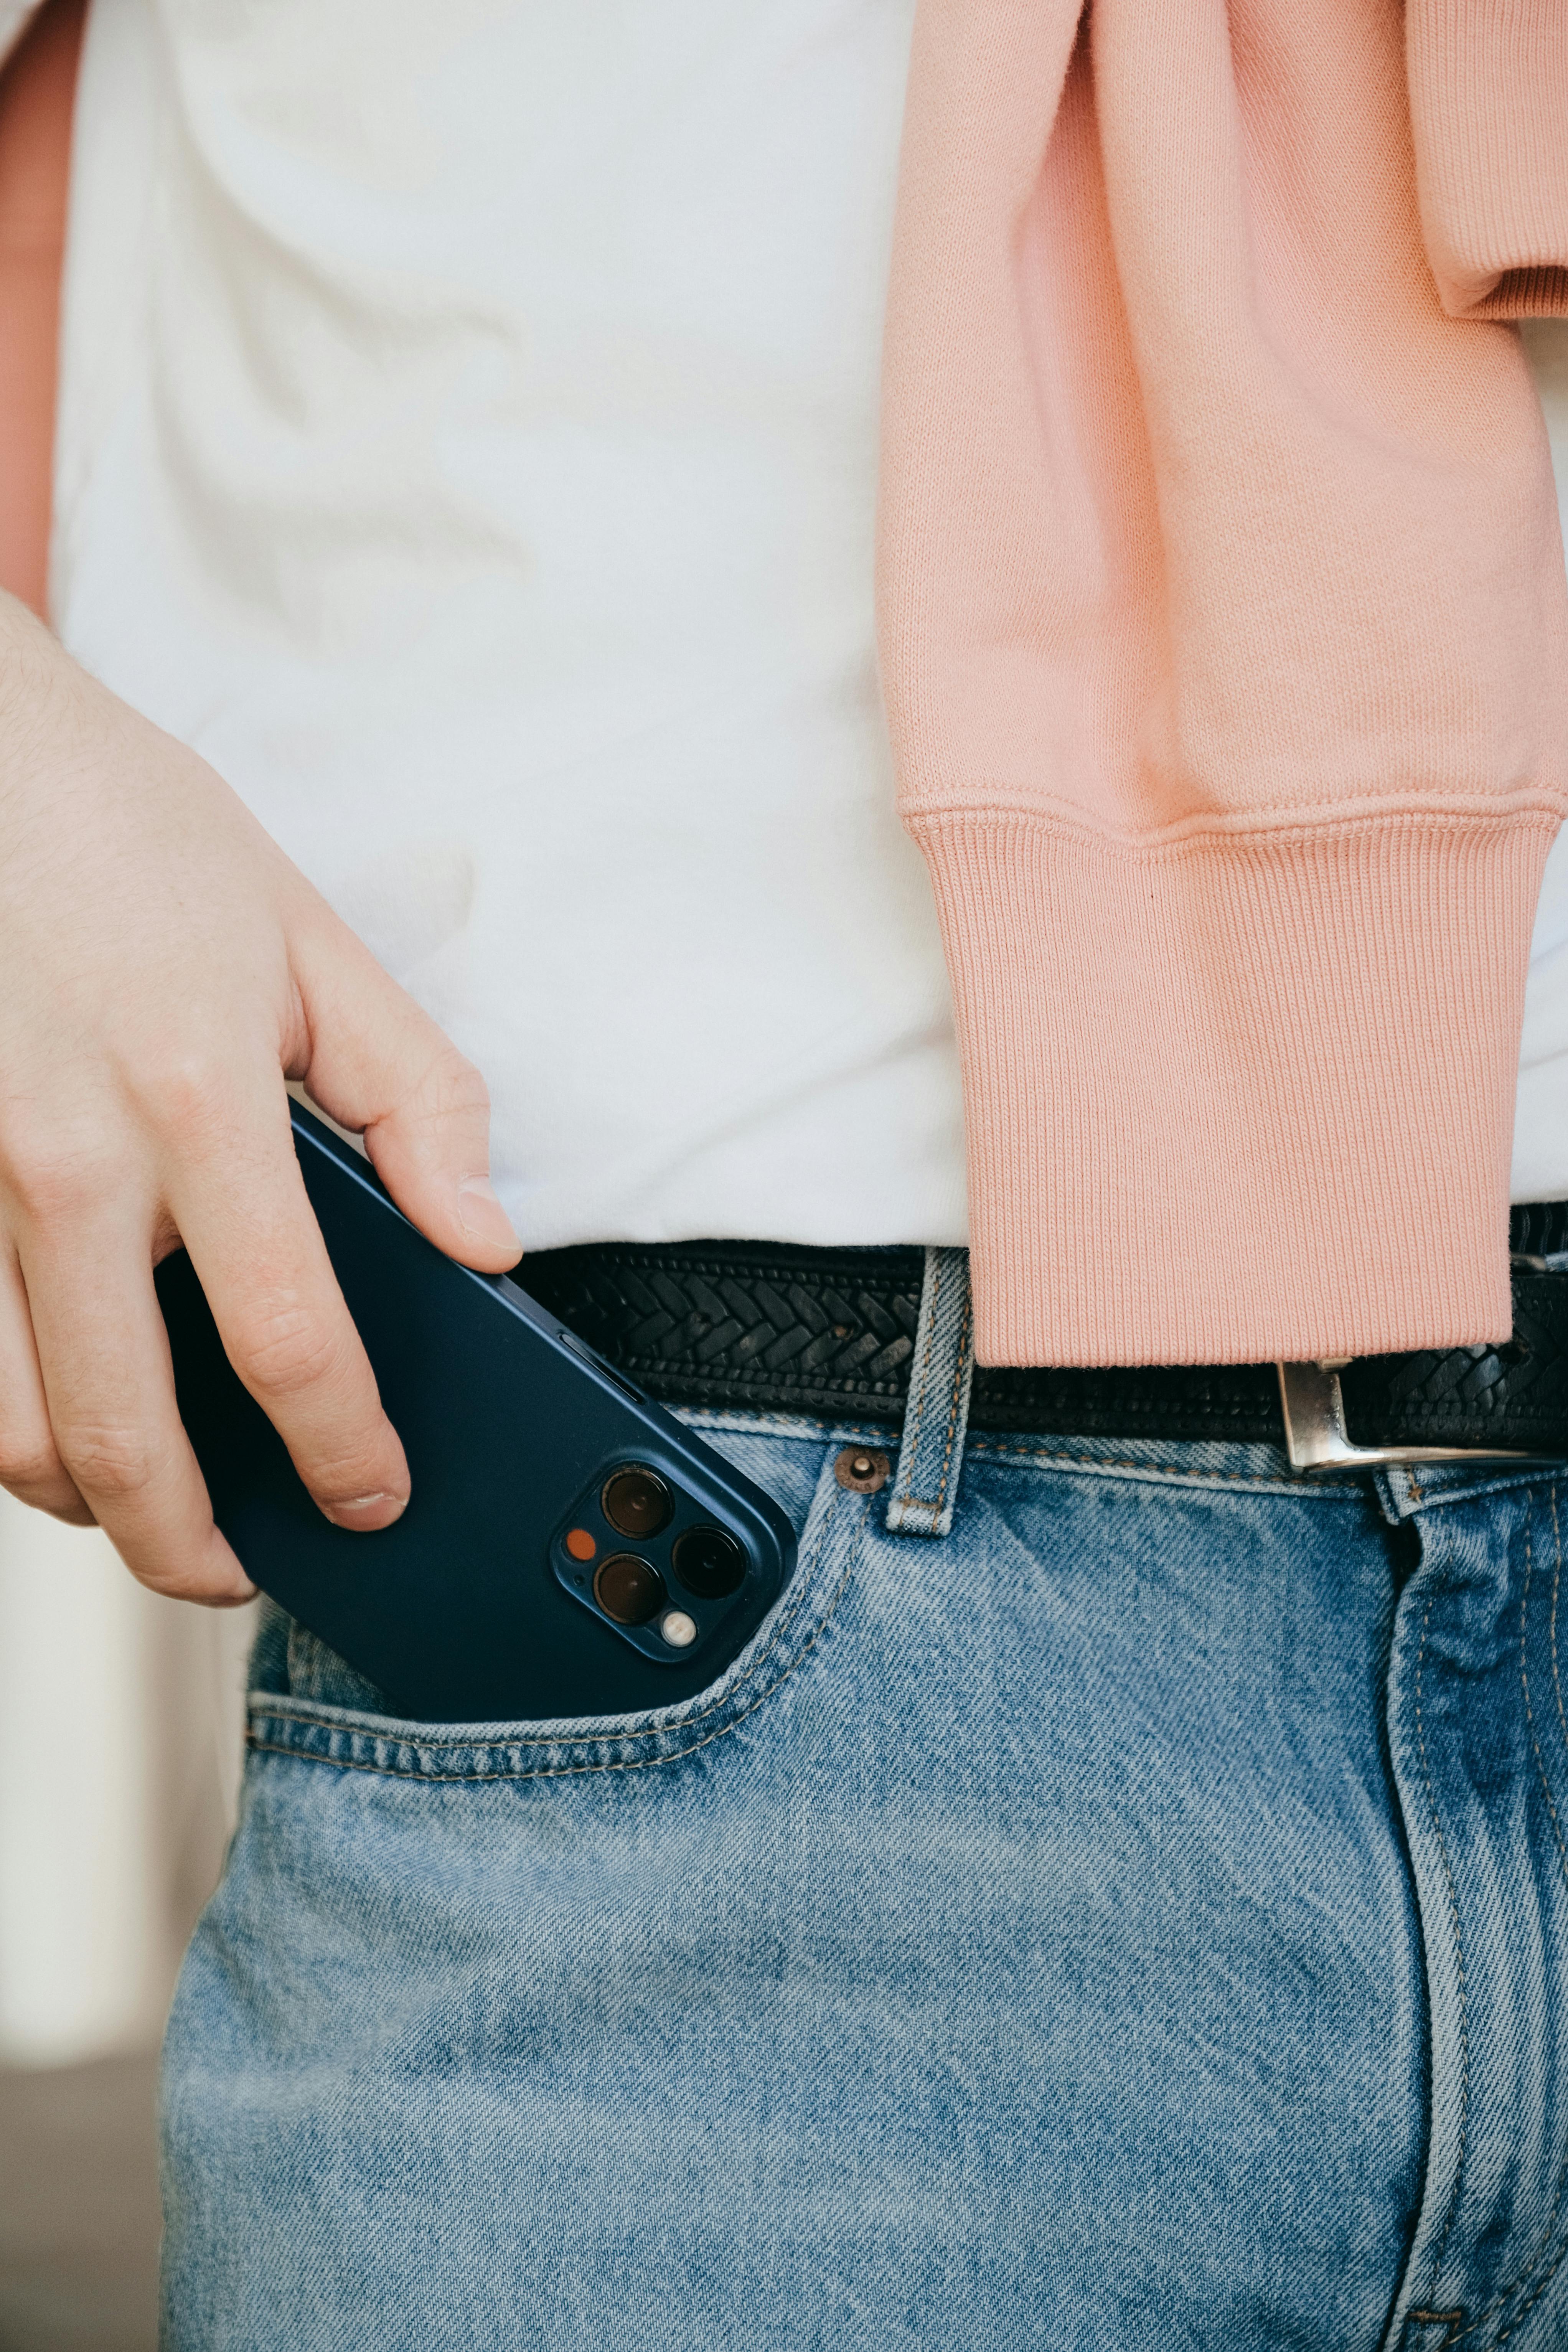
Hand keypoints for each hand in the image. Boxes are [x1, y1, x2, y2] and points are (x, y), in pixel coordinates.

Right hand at [0, 594, 520, 1602]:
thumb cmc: (140, 840)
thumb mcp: (314, 945)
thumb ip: (419, 1101)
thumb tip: (485, 1242)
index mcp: (196, 1099)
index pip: (290, 1338)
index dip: (344, 1448)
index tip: (375, 1495)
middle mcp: (61, 1158)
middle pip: (118, 1429)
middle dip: (188, 1544)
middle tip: (240, 1569)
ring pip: (0, 1420)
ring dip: (79, 1499)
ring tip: (144, 1507)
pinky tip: (53, 1413)